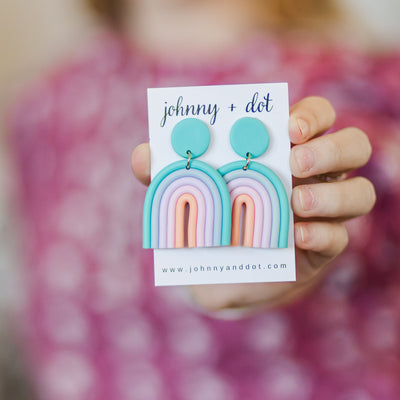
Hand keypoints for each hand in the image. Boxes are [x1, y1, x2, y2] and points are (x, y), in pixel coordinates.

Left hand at [131, 96, 375, 311]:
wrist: (221, 270)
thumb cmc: (210, 218)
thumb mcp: (187, 192)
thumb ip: (166, 173)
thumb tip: (142, 156)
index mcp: (284, 150)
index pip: (316, 117)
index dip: (312, 116)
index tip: (289, 128)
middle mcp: (313, 176)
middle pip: (353, 146)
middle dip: (331, 150)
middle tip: (296, 162)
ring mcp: (323, 213)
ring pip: (359, 193)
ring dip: (332, 195)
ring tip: (296, 202)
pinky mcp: (323, 247)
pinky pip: (340, 238)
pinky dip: (323, 234)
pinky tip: (296, 236)